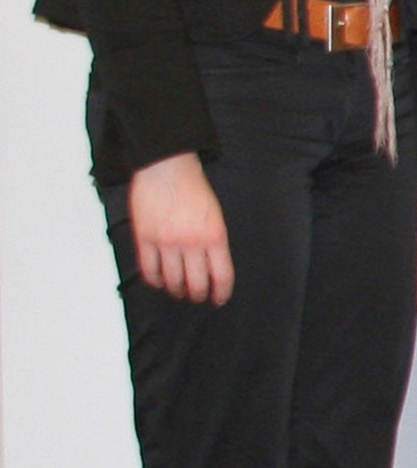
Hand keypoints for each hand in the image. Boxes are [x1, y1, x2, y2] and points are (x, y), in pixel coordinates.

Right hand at [125, 152, 232, 305]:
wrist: (166, 168)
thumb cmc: (193, 188)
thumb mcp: (216, 216)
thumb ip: (214, 241)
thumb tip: (211, 266)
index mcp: (215, 236)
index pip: (221, 276)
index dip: (221, 293)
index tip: (219, 299)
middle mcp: (191, 243)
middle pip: (196, 283)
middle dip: (198, 295)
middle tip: (197, 297)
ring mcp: (166, 242)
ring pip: (172, 280)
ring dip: (176, 290)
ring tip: (178, 291)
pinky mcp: (145, 238)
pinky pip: (149, 269)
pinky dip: (154, 280)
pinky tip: (159, 282)